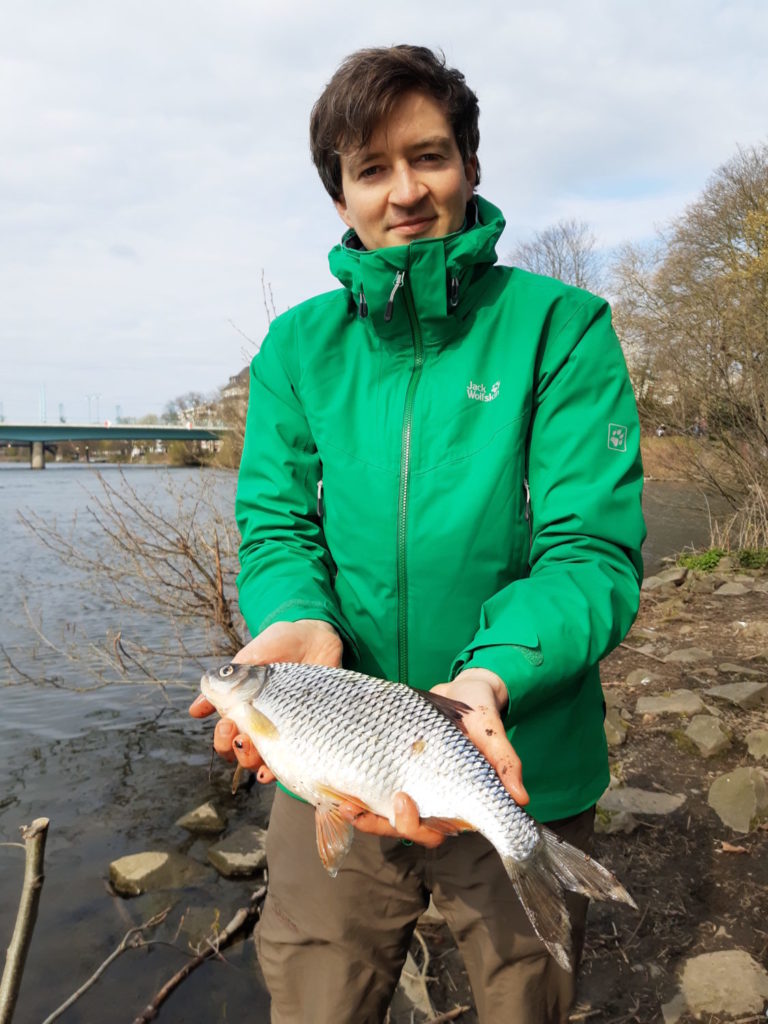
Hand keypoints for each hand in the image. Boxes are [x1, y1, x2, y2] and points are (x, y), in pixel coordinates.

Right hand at [189, 619, 342, 781]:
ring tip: (254, 745)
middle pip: (240, 754)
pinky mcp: (306, 730)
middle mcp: (262, 724)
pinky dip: (276, 771)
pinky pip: (291, 760)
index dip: (221, 739)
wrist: (315, 636)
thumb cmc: (279, 644)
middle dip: (235, 750)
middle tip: (240, 733)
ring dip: (252, 760)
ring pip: (261, 761)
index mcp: (244, 709)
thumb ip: (223, 682)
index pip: (225, 738)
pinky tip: (269, 770)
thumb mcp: (247, 659)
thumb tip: (194, 711)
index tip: (226, 724)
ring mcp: (284, 729)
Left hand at [339, 668, 527, 846]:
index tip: (402, 802)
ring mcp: (412, 786)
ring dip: (363, 816)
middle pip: (407, 828)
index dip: (418, 827)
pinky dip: (357, 794)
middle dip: (381, 824)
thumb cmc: (480, 712)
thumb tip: (521, 797)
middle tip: (361, 807)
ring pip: (385, 816)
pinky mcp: (393, 770)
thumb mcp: (491, 730)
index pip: (438, 830)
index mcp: (457, 798)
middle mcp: (433, 799)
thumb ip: (504, 761)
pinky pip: (373, 792)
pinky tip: (338, 788)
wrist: (462, 690)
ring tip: (343, 803)